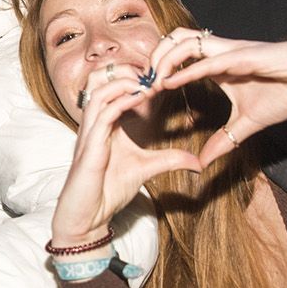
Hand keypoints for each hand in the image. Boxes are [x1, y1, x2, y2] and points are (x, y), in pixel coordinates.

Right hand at [52, 66, 200, 246]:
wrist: (88, 216)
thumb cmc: (108, 190)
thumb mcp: (147, 169)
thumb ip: (170, 160)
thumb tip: (198, 162)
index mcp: (104, 123)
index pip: (111, 87)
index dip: (133, 77)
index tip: (160, 78)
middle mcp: (93, 123)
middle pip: (99, 79)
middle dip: (125, 71)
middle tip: (153, 75)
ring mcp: (89, 133)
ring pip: (98, 91)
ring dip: (123, 82)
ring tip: (148, 83)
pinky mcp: (89, 146)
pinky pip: (103, 114)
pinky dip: (121, 102)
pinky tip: (140, 99)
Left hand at [151, 26, 286, 165]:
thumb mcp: (248, 124)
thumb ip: (225, 140)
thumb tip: (204, 162)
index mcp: (216, 66)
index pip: (176, 60)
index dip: (155, 75)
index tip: (137, 97)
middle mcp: (218, 53)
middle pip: (172, 43)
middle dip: (151, 62)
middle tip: (137, 87)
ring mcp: (231, 51)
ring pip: (184, 41)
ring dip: (163, 60)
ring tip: (150, 83)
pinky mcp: (246, 55)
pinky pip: (211, 58)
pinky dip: (189, 68)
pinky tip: (171, 81)